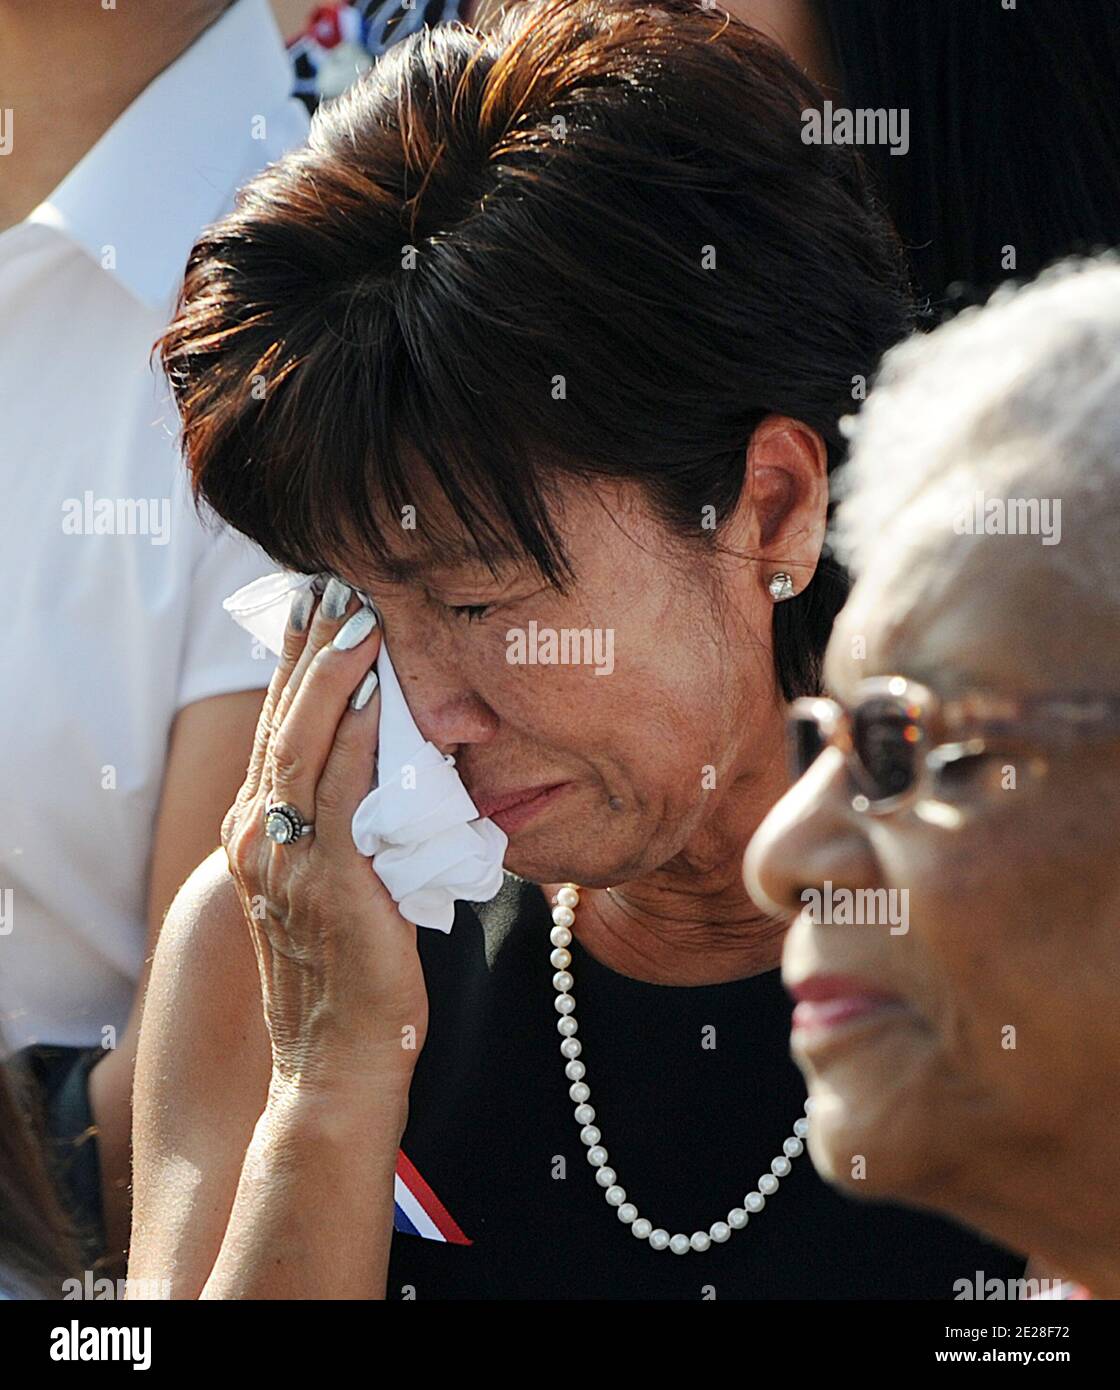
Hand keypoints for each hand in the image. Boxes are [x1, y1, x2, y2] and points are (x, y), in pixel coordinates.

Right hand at [222, 578, 427, 1097]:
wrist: (338, 1061)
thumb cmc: (350, 979)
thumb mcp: (340, 889)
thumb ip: (352, 829)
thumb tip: (396, 775)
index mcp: (260, 837)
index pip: (276, 732)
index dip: (293, 667)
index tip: (314, 609)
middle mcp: (260, 838)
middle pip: (280, 722)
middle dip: (304, 649)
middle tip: (328, 584)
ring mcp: (287, 858)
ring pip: (300, 742)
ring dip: (329, 673)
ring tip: (354, 613)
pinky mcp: (328, 880)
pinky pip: (339, 789)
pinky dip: (354, 734)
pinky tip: (372, 690)